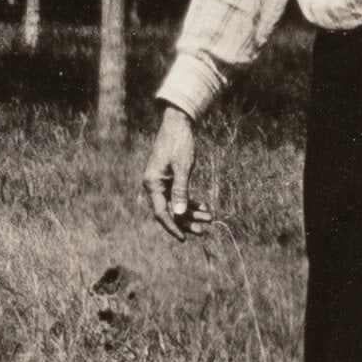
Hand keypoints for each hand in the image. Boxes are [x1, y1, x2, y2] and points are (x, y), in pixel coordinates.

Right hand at [141, 106, 213, 242]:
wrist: (178, 122)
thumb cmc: (180, 143)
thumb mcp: (183, 168)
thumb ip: (181, 192)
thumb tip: (179, 214)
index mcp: (152, 183)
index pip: (161, 213)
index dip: (173, 227)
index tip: (185, 238)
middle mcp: (153, 184)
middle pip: (169, 211)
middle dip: (186, 221)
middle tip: (203, 231)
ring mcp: (161, 181)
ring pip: (175, 204)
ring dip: (191, 212)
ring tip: (209, 218)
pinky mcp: (169, 177)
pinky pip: (178, 194)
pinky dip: (190, 201)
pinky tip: (204, 206)